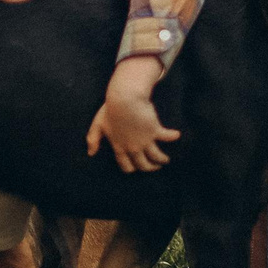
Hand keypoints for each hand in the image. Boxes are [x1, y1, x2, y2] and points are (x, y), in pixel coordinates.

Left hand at [87, 57, 178, 172]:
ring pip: (156, 157)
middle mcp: (132, 147)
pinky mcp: (154, 131)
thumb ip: (93, 139)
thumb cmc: (110, 110)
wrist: (124, 98)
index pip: (125, 165)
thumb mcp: (98, 125)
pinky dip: (172, 136)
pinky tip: (176, 135)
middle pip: (143, 165)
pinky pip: (166, 137)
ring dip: (162, 159)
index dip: (131, 168)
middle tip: (155, 166)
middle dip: (150, 168)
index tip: (136, 168)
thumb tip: (91, 153)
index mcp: (119, 147)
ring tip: (166, 159)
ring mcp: (144, 141)